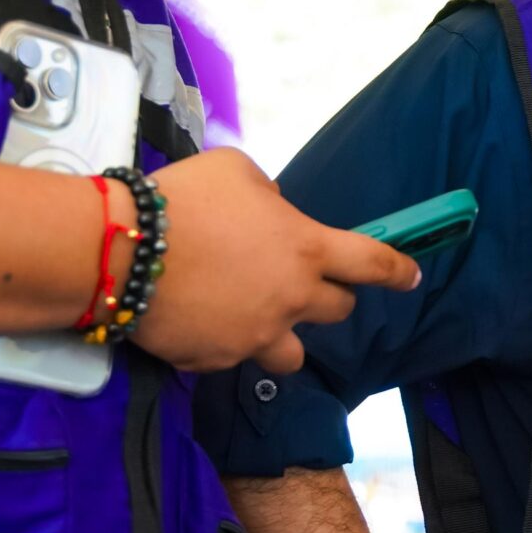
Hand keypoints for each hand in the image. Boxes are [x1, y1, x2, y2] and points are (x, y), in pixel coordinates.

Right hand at [127, 150, 418, 374]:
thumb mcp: (237, 171)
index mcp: (306, 249)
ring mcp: (254, 337)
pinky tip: (198, 321)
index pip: (373, 264)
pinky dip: (224, 344)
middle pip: (336, 312)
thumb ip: (269, 195)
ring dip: (282, 337)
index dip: (398, 270)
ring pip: (291, 355)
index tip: (412, 276)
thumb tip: (272, 213)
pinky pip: (232, 358)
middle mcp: (291, 300)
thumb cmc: (183, 199)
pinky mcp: (216, 362)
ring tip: (251, 317)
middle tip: (296, 284)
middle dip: (326, 298)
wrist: (120, 250)